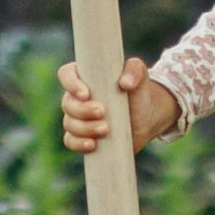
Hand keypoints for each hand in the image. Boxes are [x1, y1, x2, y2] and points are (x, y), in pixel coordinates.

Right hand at [57, 57, 179, 152]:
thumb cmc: (140, 91)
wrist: (148, 117)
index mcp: (85, 77)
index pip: (66, 74)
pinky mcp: (83, 136)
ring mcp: (78, 118)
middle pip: (68, 103)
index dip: (70, 83)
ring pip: (69, 124)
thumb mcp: (140, 75)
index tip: (86, 94)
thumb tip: (125, 82)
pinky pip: (71, 141)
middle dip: (83, 110)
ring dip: (85, 128)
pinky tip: (92, 144)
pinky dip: (78, 144)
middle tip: (102, 112)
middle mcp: (77, 97)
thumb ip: (135, 70)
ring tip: (105, 129)